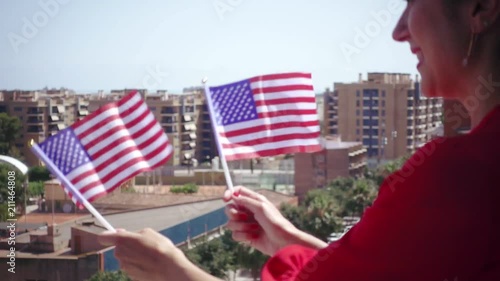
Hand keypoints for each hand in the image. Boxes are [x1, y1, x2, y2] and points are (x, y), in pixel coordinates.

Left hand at [98, 228, 219, 280]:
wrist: (169, 267)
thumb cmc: (159, 247)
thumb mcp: (148, 232)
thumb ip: (133, 233)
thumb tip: (123, 234)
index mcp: (122, 240)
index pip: (104, 237)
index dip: (109, 235)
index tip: (115, 234)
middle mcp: (120, 254)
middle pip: (119, 248)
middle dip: (128, 246)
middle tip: (142, 244)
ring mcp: (124, 266)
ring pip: (126, 258)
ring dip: (134, 256)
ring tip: (149, 254)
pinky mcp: (130, 276)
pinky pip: (133, 267)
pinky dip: (139, 265)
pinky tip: (150, 263)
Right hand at [223, 186, 299, 255]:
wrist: (282, 242)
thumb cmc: (275, 222)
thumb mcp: (260, 207)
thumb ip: (245, 200)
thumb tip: (233, 196)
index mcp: (253, 200)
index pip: (237, 191)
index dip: (229, 193)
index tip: (225, 199)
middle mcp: (248, 211)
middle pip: (230, 208)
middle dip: (233, 213)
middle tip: (243, 217)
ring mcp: (246, 224)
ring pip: (230, 223)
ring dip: (241, 226)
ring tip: (254, 228)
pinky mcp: (245, 236)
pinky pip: (235, 235)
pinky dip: (243, 236)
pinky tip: (254, 237)